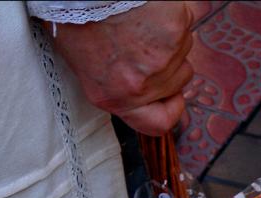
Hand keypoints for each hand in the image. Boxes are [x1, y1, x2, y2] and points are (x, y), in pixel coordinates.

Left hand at [48, 2, 194, 135]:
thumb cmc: (76, 18)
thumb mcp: (84, 65)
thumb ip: (116, 87)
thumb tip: (140, 92)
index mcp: (116, 96)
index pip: (158, 122)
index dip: (170, 109)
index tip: (172, 99)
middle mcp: (142, 83)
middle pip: (176, 80)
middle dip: (168, 63)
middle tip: (146, 42)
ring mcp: (163, 57)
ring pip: (183, 50)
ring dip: (170, 37)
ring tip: (142, 20)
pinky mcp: (176, 28)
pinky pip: (185, 22)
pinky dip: (172, 14)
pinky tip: (150, 7)